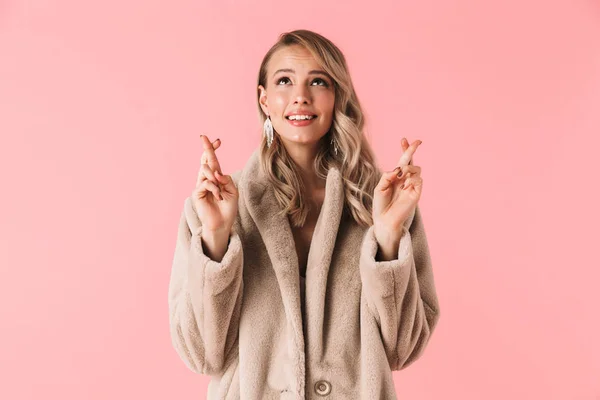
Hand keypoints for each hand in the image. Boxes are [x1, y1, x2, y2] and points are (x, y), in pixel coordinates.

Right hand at [192, 135, 238, 234]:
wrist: (223, 223)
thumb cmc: (228, 208)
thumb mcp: (233, 192)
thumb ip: (226, 180)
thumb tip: (216, 172)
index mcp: (217, 177)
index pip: (213, 161)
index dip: (213, 150)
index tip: (217, 140)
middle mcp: (207, 179)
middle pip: (205, 160)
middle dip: (207, 148)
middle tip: (203, 137)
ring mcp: (201, 185)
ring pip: (205, 170)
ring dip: (215, 177)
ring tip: (219, 188)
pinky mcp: (197, 193)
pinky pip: (205, 183)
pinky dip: (214, 189)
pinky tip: (218, 197)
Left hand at [372, 138, 423, 255]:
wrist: (384, 220)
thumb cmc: (381, 204)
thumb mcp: (380, 187)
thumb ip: (387, 176)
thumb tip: (398, 169)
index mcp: (396, 176)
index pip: (403, 160)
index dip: (405, 149)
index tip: (404, 138)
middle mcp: (405, 179)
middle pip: (412, 161)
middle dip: (412, 150)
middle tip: (417, 142)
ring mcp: (412, 186)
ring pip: (416, 169)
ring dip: (408, 168)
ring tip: (400, 175)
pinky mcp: (417, 193)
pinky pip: (418, 180)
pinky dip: (411, 179)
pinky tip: (404, 185)